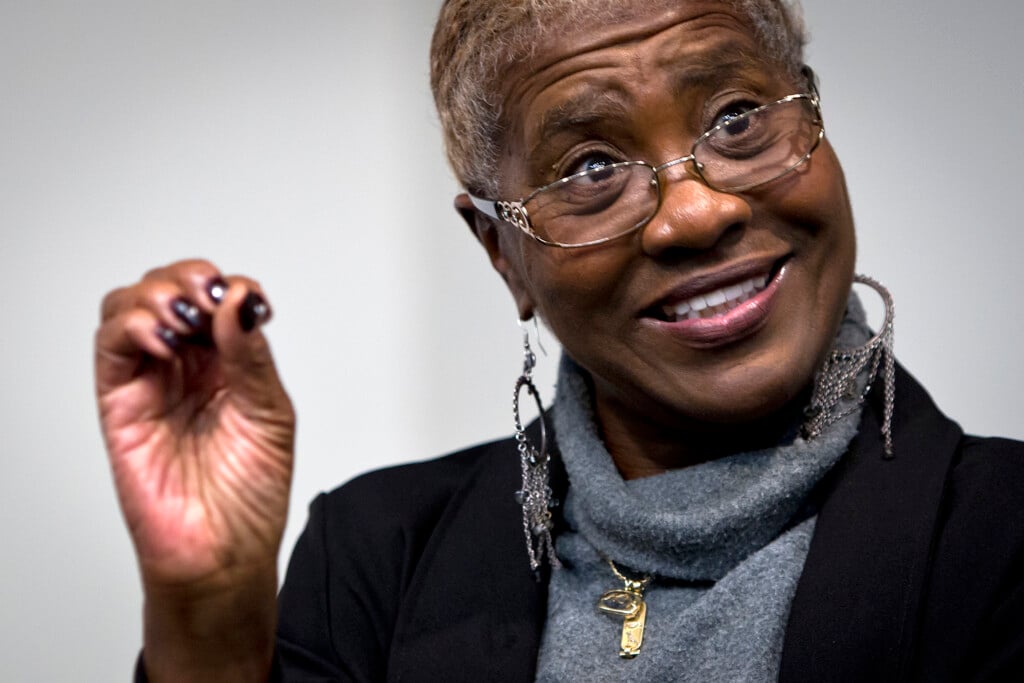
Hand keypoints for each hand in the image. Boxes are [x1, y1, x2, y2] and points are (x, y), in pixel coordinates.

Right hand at [96, 259, 293, 677]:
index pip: (216, 298)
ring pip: (131, 307)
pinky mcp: (120, 403)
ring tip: (185, 321)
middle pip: (169, 289)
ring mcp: (152, 381)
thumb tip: (239, 301)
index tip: (247, 299)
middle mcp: (188, 367)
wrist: (224, 553)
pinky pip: (110, 347)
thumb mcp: (271, 415)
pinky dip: (131, 326)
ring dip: (156, 295)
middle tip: (209, 299)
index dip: (227, 286)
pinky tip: (164, 342)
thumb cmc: (251, 495)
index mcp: (229, 364)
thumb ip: (252, 357)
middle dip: (188, 279)